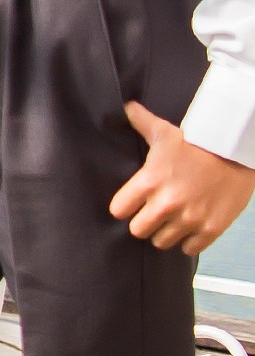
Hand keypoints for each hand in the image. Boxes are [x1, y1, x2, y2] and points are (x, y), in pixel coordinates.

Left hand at [109, 103, 254, 256]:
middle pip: (138, 231)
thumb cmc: (197, 142)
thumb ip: (142, 122)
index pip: (118, 210)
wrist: (237, 151)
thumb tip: (126, 106)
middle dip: (145, 222)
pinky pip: (189, 249)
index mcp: (149, 182)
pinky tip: (193, 227)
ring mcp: (190, 219)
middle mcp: (167, 203)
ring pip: (162, 242)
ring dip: (167, 232)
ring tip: (175, 220)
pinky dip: (190, 241)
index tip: (133, 203)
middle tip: (155, 213)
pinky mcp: (211, 229)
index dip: (125, 207)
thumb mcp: (166, 132)